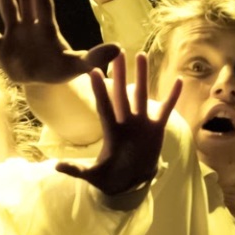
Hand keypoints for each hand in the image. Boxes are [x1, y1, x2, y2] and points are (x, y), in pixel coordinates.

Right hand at [0, 0, 117, 85]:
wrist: (41, 82)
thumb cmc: (60, 69)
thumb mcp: (79, 66)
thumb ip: (95, 57)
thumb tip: (119, 48)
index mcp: (48, 29)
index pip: (43, 7)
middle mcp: (30, 26)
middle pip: (25, 2)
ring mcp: (14, 35)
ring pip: (7, 10)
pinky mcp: (0, 48)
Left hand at [56, 52, 179, 196]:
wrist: (129, 183)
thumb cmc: (109, 178)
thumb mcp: (93, 175)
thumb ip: (77, 170)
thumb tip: (55, 166)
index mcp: (111, 131)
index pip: (104, 107)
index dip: (100, 90)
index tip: (94, 71)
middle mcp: (125, 122)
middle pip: (122, 94)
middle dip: (120, 74)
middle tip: (117, 52)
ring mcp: (141, 123)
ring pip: (142, 95)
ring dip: (143, 76)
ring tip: (142, 55)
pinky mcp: (156, 129)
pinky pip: (165, 110)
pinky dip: (172, 97)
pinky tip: (179, 81)